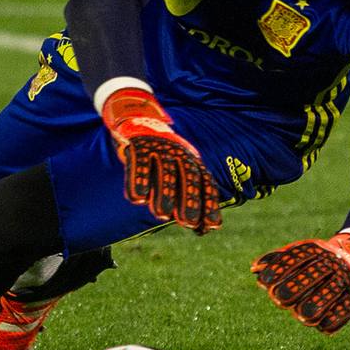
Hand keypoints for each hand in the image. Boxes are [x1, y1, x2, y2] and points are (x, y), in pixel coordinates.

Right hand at [100, 88, 221, 233]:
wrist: (139, 120)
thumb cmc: (164, 159)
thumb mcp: (180, 173)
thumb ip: (191, 198)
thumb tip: (206, 230)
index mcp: (193, 162)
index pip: (206, 184)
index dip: (209, 204)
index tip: (212, 226)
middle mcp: (180, 154)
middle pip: (188, 177)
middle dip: (189, 200)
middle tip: (187, 223)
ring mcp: (160, 148)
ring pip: (165, 171)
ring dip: (165, 192)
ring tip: (162, 214)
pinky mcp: (139, 145)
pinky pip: (139, 163)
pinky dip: (138, 180)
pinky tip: (137, 198)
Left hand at [251, 233, 349, 333]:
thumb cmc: (314, 261)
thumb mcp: (297, 255)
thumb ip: (276, 260)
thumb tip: (254, 268)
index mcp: (314, 251)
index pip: (295, 258)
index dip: (279, 270)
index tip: (264, 283)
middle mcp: (330, 264)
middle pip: (313, 274)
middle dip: (295, 287)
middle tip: (280, 299)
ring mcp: (343, 280)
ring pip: (331, 291)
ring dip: (315, 304)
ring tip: (301, 316)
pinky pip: (345, 308)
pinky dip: (335, 318)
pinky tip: (322, 326)